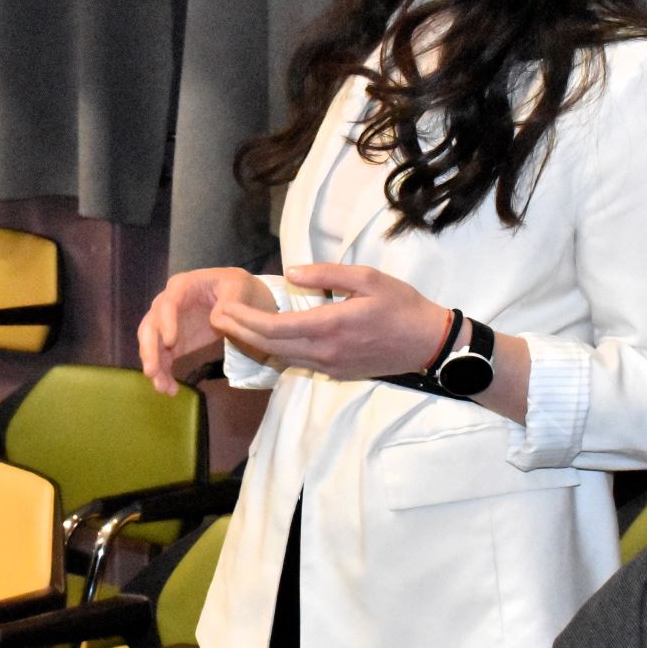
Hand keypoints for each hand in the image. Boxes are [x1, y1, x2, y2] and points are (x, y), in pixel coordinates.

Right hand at [137, 267, 276, 393]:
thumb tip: (214, 319)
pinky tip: (171, 390)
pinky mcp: (173, 343)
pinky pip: (162, 358)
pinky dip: (163, 374)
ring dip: (154, 366)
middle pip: (151, 325)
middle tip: (152, 371)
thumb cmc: (235, 288)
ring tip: (163, 388)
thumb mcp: (237, 287)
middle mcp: (167, 304)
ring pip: (152, 345)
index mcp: (182, 286)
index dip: (166, 322)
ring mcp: (167, 325)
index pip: (168, 302)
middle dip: (149, 350)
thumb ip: (228, 302)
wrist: (237, 299)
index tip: (172, 342)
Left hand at [210, 262, 449, 382]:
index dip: (245, 319)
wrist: (428, 343)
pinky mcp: (336, 373)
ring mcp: (330, 366)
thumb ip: (327, 275)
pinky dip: (275, 351)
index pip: (275, 327)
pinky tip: (266, 338)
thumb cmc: (401, 306)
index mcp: (331, 326)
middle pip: (270, 346)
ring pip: (281, 358)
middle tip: (218, 317)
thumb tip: (291, 274)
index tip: (225, 307)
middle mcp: (325, 352)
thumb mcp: (368, 278)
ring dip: (255, 343)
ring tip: (234, 326)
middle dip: (240, 332)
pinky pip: (297, 363)